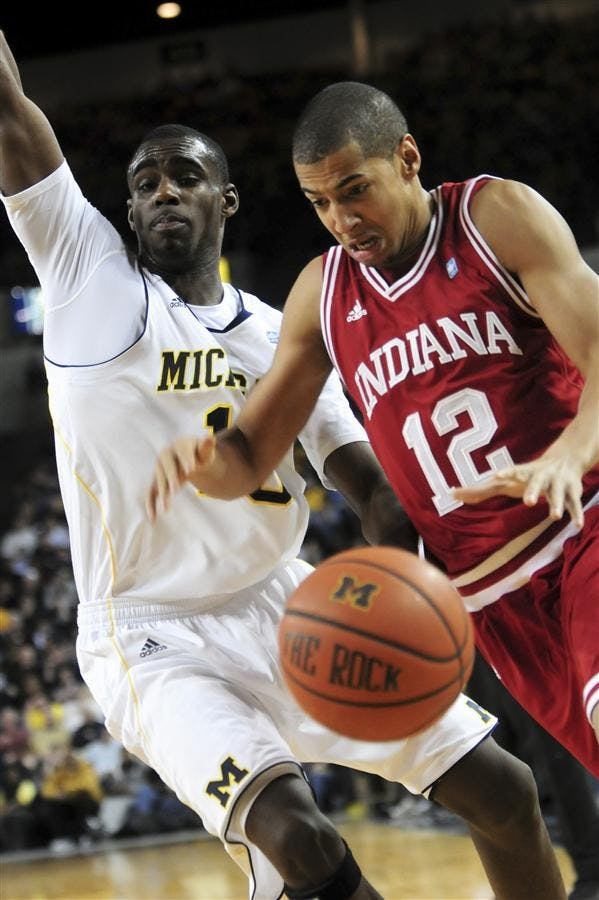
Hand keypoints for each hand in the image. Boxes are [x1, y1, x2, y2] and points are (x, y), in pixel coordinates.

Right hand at [146, 435, 215, 521]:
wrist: (190, 460)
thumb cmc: (200, 455)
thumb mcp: (206, 452)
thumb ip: (207, 447)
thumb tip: (210, 437)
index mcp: (181, 445)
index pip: (183, 452)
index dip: (187, 459)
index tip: (191, 469)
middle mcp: (166, 455)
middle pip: (167, 466)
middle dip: (171, 477)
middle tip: (176, 489)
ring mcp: (160, 469)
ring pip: (159, 481)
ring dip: (162, 493)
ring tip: (166, 509)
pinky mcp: (157, 481)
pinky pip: (151, 492)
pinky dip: (151, 504)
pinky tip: (153, 518)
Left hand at [451, 457, 584, 528]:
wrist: (564, 460)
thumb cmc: (526, 475)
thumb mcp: (504, 482)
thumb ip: (480, 491)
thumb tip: (453, 495)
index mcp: (521, 475)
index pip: (510, 474)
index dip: (504, 475)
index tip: (496, 476)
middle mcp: (539, 477)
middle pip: (534, 484)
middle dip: (532, 491)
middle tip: (528, 501)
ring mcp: (555, 485)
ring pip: (556, 495)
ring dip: (555, 505)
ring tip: (554, 516)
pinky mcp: (570, 493)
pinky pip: (573, 505)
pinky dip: (576, 514)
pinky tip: (576, 526)